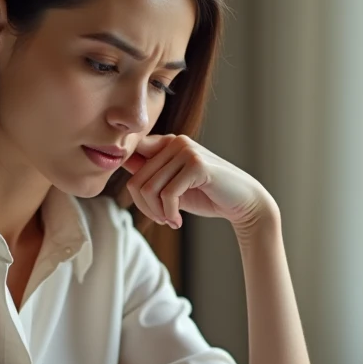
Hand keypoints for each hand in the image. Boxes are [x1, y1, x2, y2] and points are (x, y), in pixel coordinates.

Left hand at [123, 135, 277, 231]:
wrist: (243, 203)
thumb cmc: (207, 195)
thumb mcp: (172, 185)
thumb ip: (150, 175)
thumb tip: (119, 162)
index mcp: (167, 143)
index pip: (130, 160)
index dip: (134, 190)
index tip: (150, 209)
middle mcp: (175, 141)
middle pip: (137, 180)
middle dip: (146, 208)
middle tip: (162, 221)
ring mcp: (186, 150)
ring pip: (149, 188)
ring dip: (157, 213)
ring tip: (170, 221)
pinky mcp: (196, 164)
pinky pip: (167, 195)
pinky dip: (169, 214)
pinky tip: (178, 221)